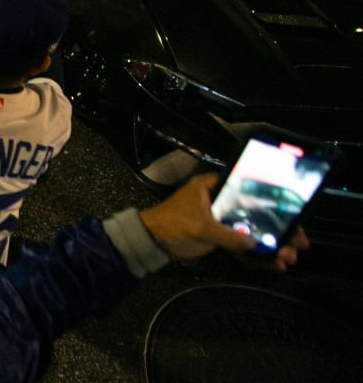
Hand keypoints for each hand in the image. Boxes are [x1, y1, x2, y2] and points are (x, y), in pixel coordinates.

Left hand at [139, 173, 308, 269]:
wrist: (153, 240)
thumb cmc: (172, 223)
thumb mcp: (200, 227)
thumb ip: (227, 235)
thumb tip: (254, 244)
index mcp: (216, 187)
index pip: (251, 191)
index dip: (274, 204)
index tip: (293, 218)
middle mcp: (223, 199)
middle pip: (259, 212)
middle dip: (280, 230)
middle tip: (298, 244)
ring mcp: (224, 218)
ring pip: (255, 230)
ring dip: (273, 244)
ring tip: (288, 258)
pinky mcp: (222, 235)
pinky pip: (245, 243)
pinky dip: (260, 253)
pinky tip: (275, 263)